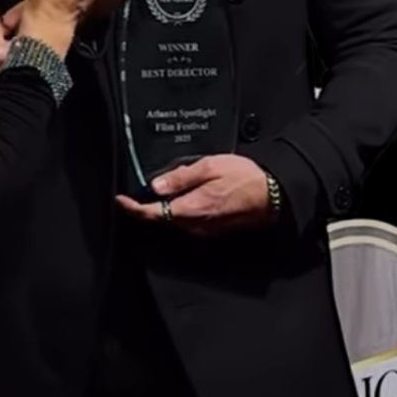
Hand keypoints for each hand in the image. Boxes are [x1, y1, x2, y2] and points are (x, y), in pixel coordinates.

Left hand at [116, 155, 275, 234]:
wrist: (276, 195)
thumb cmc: (245, 178)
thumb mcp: (209, 167)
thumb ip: (181, 177)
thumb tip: (156, 186)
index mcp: (191, 209)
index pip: (152, 214)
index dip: (133, 208)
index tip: (120, 199)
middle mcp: (195, 224)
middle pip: (161, 218)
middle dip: (148, 205)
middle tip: (141, 187)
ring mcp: (205, 229)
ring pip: (174, 220)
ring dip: (164, 207)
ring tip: (164, 187)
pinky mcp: (214, 229)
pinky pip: (189, 221)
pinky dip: (180, 210)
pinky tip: (184, 194)